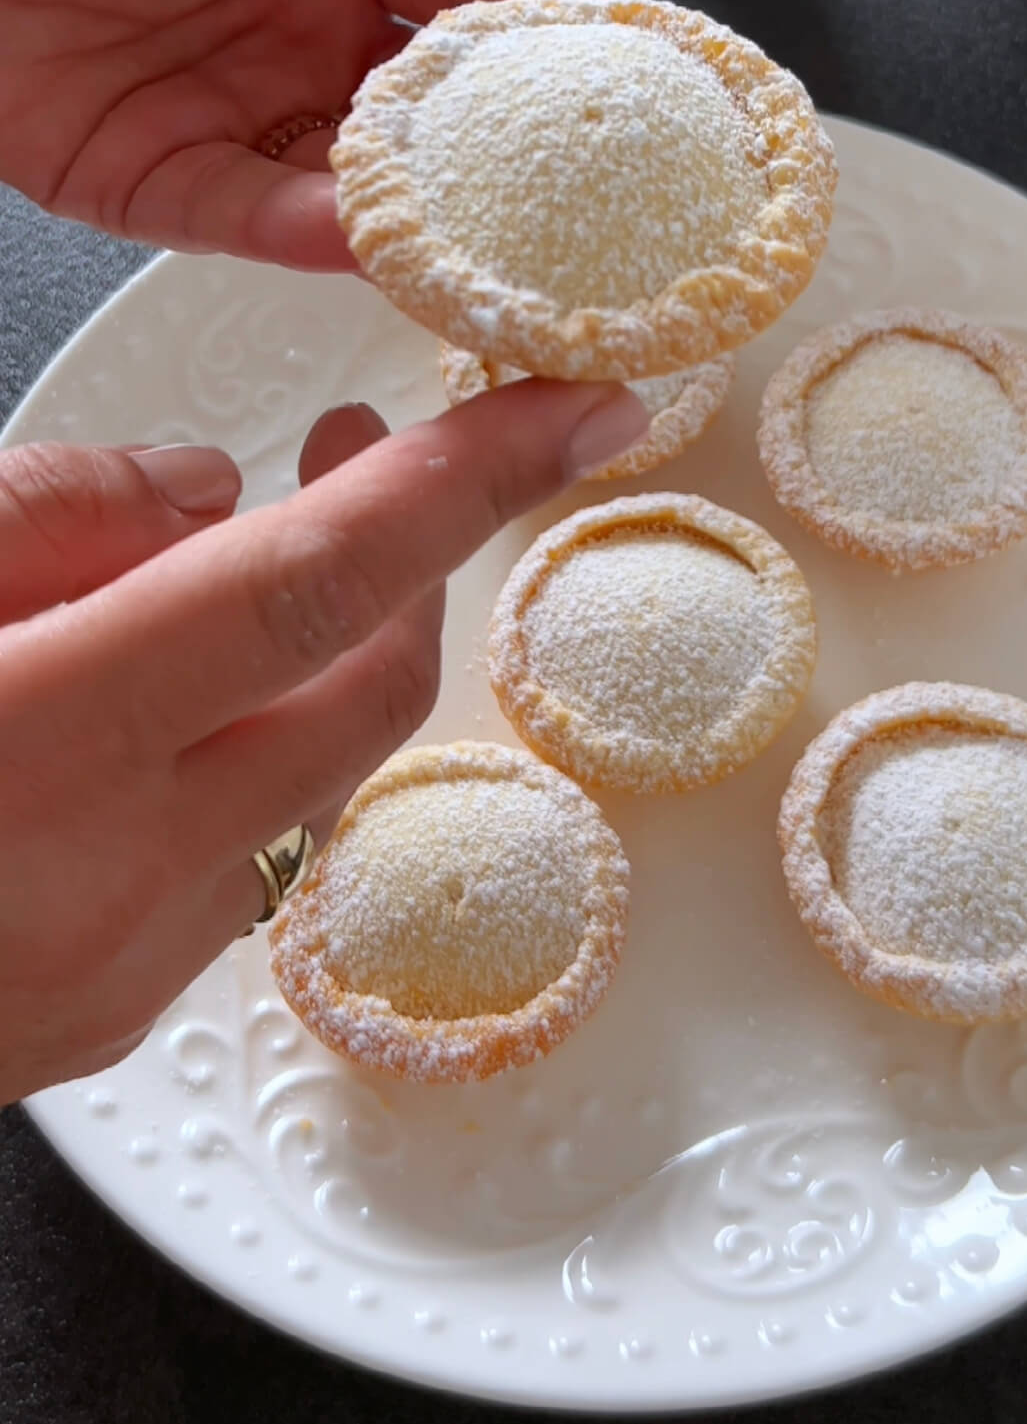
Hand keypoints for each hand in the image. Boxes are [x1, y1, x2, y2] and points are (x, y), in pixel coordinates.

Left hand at [0, 0, 614, 269]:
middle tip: (595, 207)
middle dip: (515, 164)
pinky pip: (241, 214)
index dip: (563, 30)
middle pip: (436, 116)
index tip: (642, 75)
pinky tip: (363, 241)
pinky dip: (303, 232)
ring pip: (353, 187)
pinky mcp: (148, 176)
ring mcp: (233, 108)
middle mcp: (302, 29)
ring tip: (496, 255)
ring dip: (422, 223)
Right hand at [0, 382, 647, 1103]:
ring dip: (298, 666)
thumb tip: (207, 493)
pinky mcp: (116, 1015)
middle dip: (399, 561)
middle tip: (343, 453)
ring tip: (194, 592)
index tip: (576, 407)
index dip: (460, 481)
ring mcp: (125, 964)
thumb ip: (40, 517)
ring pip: (308, 775)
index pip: (311, 582)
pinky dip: (226, 765)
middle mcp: (110, 874)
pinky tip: (139, 728)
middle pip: (360, 686)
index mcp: (29, 742)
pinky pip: (236, 859)